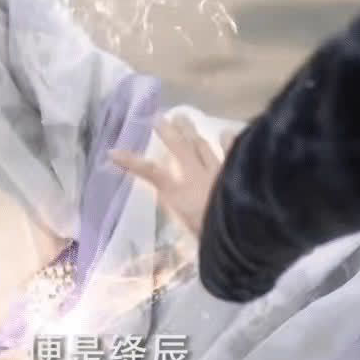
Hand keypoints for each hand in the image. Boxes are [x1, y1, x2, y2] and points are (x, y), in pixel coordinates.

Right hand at [109, 115, 236, 234]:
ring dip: (192, 132)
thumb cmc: (214, 242)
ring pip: (202, 146)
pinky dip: (230, 143)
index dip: (131, 161)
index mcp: (180, 195)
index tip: (113, 152)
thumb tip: (170, 225)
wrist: (247, 237)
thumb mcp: (189, 238)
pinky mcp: (238, 173)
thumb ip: (181, 229)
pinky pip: (233, 153)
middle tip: (158, 118)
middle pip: (179, 148)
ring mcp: (219, 172)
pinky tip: (228, 132)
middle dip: (167, 132)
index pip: (151, 172)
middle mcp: (197, 177)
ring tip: (184, 118)